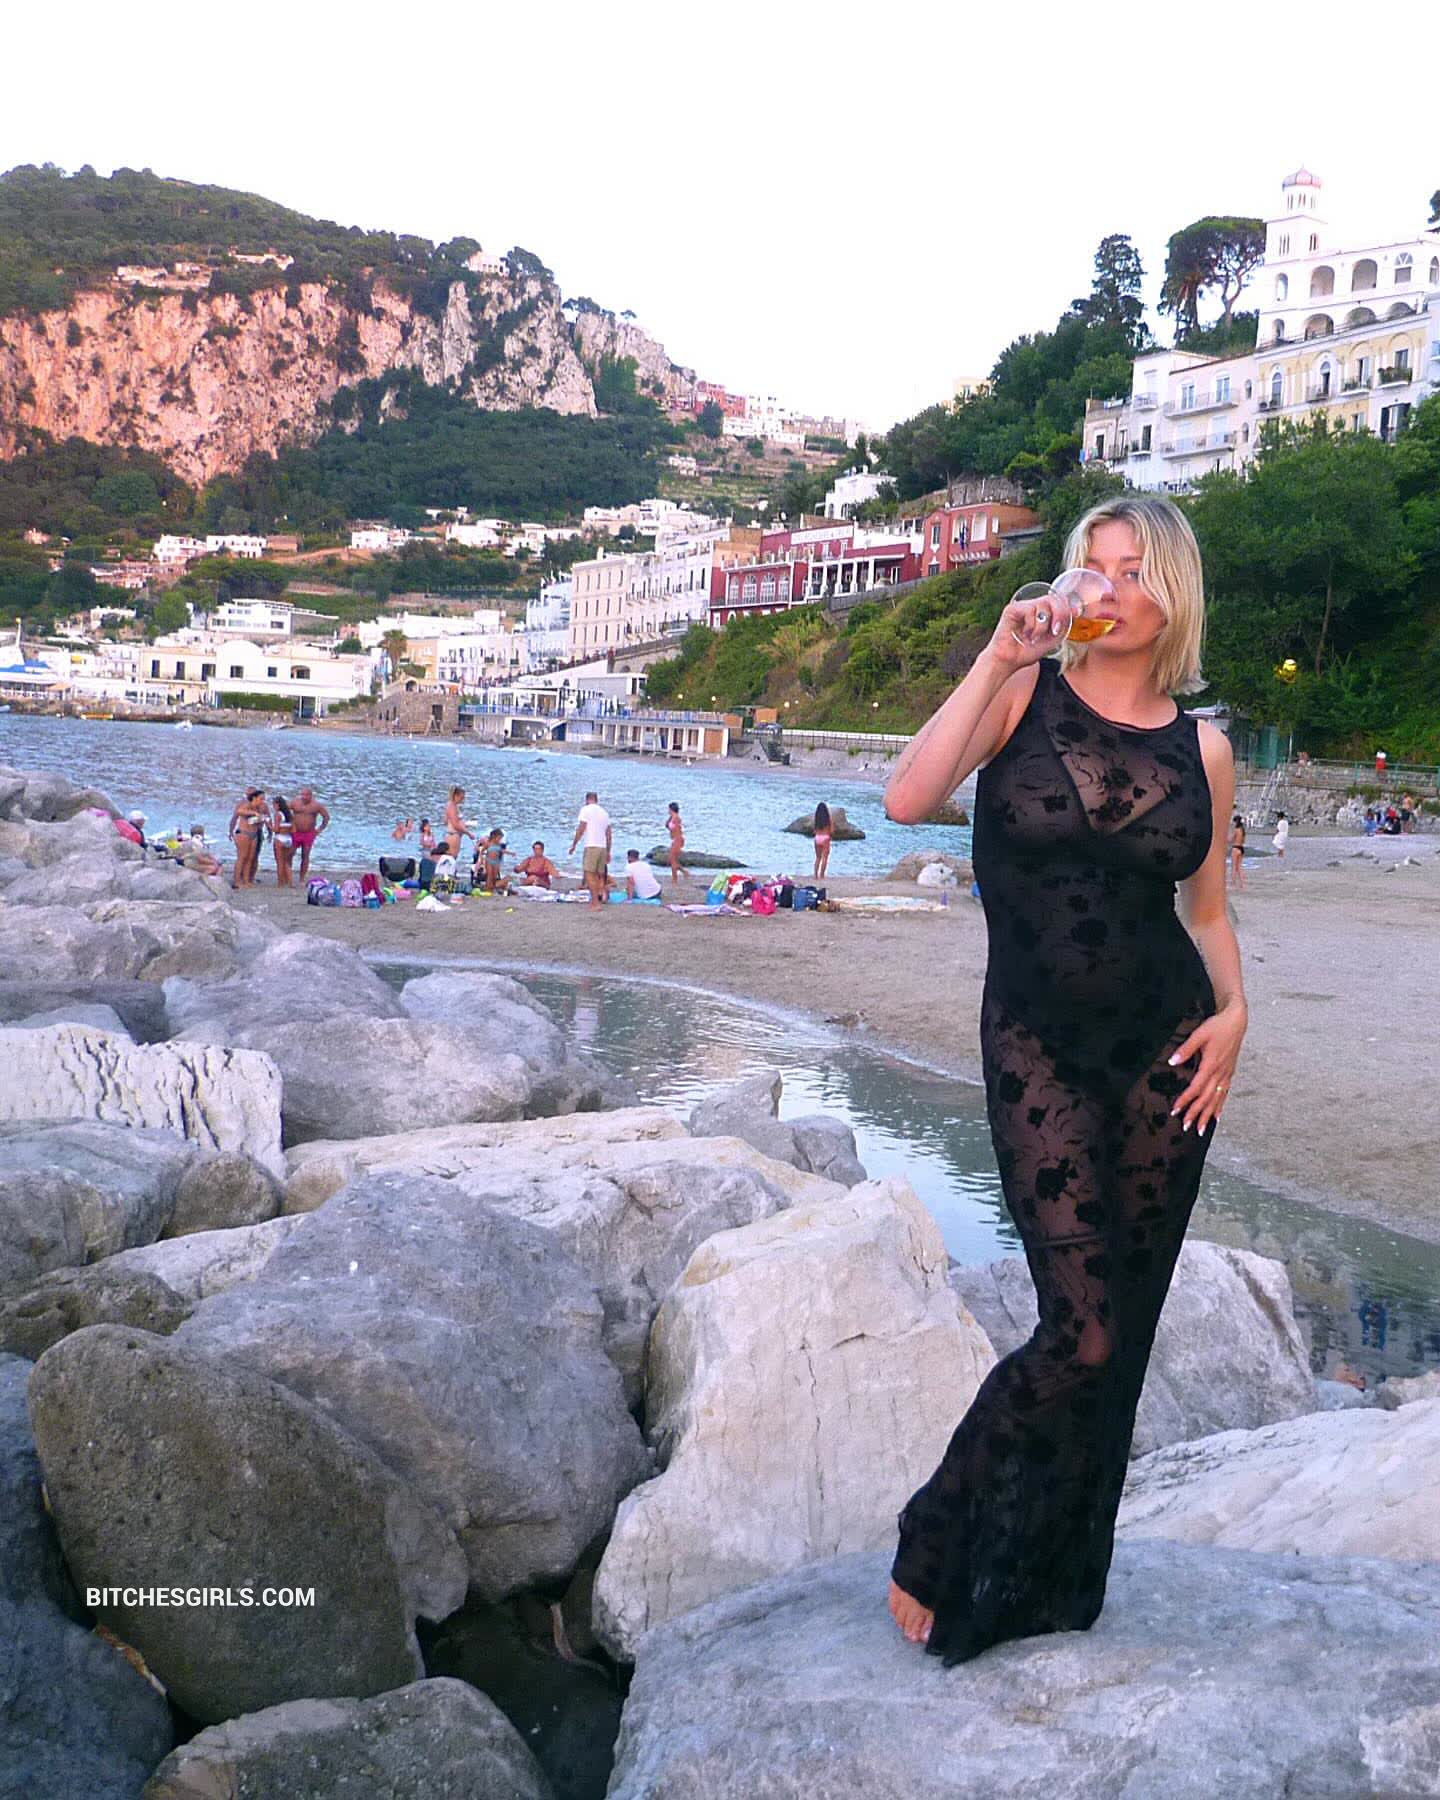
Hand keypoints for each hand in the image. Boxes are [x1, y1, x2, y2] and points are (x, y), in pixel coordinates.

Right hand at [984, 589, 1075, 671]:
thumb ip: (1062, 625)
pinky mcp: (1012, 609)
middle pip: (1053, 598)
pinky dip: (1032, 625)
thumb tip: (1073, 611)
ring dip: (1042, 626)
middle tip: (1055, 630)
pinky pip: (1031, 610)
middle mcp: (1032, 607)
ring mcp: (1022, 606)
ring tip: (1033, 638)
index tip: (1076, 613)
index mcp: (1041, 613)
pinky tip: (1025, 634)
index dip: (1068, 605)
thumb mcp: (1052, 639)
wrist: (1009, 661)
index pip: (1058, 600)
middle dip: (1060, 614)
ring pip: (1043, 605)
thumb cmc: (1026, 652)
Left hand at [1168, 1003, 1246, 1134]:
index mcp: (1211, 1065)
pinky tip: (1217, 1116)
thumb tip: (1172, 1060)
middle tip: (1185, 1126)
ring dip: (1208, 1115)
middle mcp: (1220, 1073)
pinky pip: (1224, 1094)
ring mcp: (1226, 1074)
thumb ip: (1186, 1049)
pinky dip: (1220, 1106)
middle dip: (1195, 1113)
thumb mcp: (1199, 1034)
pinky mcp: (1229, 1073)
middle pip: (1206, 1098)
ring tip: (1200, 1129)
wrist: (1236, 1021)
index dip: (1185, 1100)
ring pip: (1216, 1099)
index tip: (1175, 1109)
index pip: (1196, 1088)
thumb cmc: (1218, 1026)